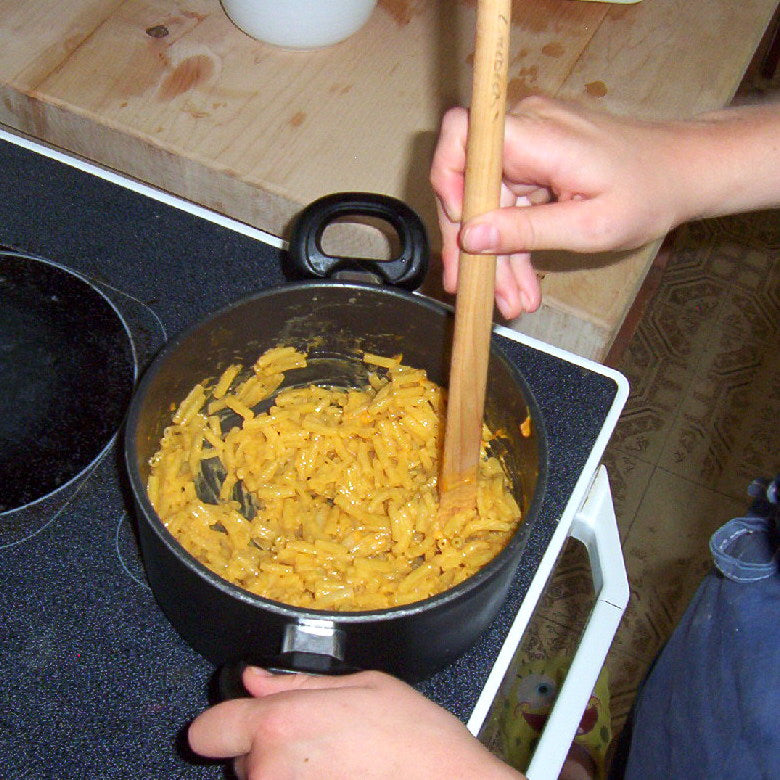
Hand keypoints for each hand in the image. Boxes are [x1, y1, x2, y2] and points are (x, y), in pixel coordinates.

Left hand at [188, 666, 521, 779]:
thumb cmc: (416, 742)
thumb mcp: (363, 685)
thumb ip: (299, 684)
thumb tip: (257, 678)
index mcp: (279, 724)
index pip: (210, 729)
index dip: (225, 722)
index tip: (236, 724)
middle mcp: (270, 771)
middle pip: (243, 759)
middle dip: (272, 750)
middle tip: (321, 743)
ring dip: (288, 776)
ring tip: (339, 767)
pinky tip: (342, 779)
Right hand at [430, 95, 690, 318]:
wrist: (684, 173)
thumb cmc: (650, 192)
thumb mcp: (589, 226)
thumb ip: (527, 230)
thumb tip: (470, 237)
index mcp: (536, 134)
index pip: (463, 135)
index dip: (448, 180)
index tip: (462, 231)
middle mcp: (525, 131)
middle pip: (469, 185)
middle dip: (472, 244)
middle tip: (476, 291)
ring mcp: (528, 148)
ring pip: (488, 205)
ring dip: (496, 257)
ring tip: (509, 302)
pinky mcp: (535, 164)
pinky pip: (509, 207)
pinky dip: (514, 245)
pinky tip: (520, 284)